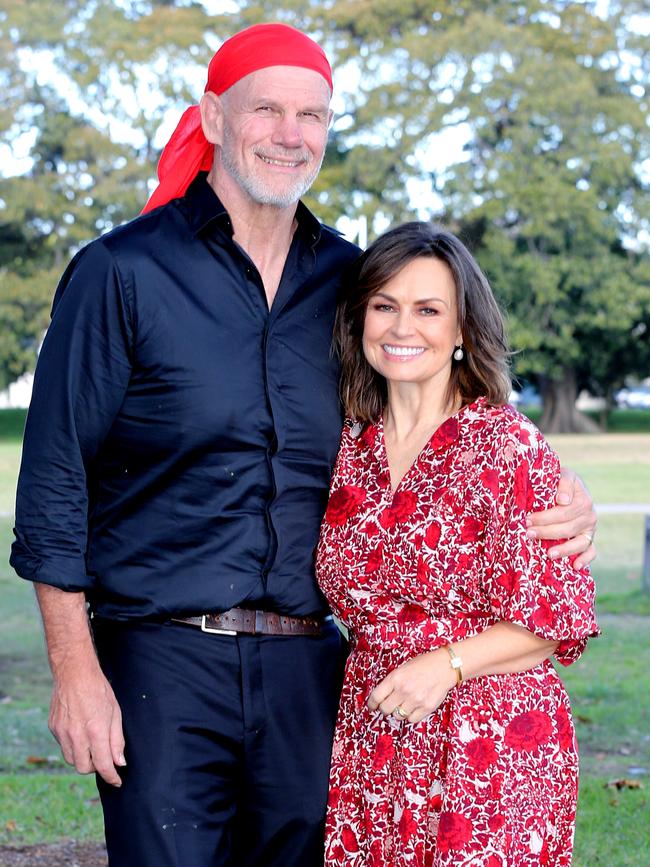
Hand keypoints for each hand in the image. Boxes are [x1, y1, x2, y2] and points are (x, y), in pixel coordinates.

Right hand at [49, 660, 125, 786]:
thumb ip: (117, 740)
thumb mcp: (115, 712)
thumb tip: (119, 762)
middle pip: (84, 768)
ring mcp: (62, 733)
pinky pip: (63, 746)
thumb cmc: (99, 690)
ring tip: (91, 742)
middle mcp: (76, 735)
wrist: (74, 673)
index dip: (111, 777)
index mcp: (95, 731)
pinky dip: (73, 746)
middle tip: (103, 756)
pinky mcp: (53, 728)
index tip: (117, 781)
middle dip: (95, 767)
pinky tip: (79, 730)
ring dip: (83, 758)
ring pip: (72, 760)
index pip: (103, 765)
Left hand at [367, 650, 455, 723]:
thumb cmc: (424, 665)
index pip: (376, 697)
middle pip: (385, 709)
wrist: (445, 666)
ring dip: (398, 712)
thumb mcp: (403, 668)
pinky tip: (413, 707)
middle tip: (388, 706)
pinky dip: (410, 716)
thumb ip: (392, 682)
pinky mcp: (426, 708)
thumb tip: (382, 696)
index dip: (372, 704)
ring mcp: (415, 700)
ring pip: (398, 716)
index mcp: (395, 678)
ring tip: (404, 704)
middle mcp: (404, 690)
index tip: (372, 706)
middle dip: (385, 708)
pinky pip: (411, 719)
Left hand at [526, 466, 596, 568]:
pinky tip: (575, 566)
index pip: (563, 512)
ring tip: (548, 554)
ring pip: (580, 543)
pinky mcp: (589, 539)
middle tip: (528, 534)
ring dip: (564, 550)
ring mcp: (590, 529)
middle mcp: (589, 515)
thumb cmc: (559, 481)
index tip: (528, 520)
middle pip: (568, 528)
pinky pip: (591, 552)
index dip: (545, 517)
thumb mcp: (563, 474)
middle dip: (546, 532)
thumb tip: (563, 500)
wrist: (567, 487)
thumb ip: (564, 482)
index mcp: (583, 500)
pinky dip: (585, 560)